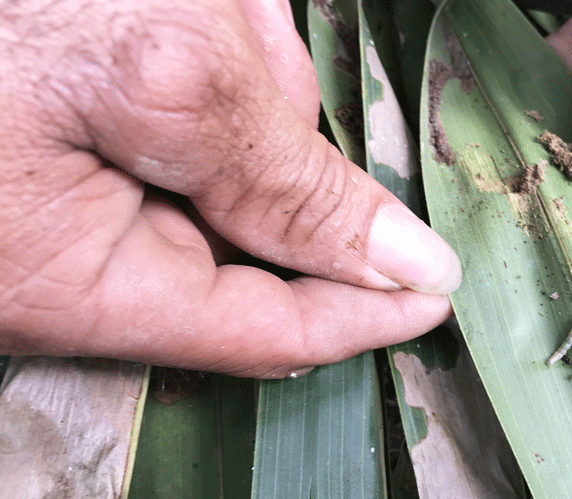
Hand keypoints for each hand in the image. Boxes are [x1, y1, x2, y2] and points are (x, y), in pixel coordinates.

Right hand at [0, 0, 460, 377]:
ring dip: (229, 61)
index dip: (364, 311)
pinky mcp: (77, 132)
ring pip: (220, 150)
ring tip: (199, 2)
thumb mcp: (152, 75)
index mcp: (81, 280)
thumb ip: (282, 180)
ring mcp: (69, 193)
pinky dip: (206, 44)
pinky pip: (183, 109)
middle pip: (253, 222)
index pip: (268, 329)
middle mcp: (74, 256)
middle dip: (270, 121)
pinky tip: (195, 6)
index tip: (439, 292)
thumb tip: (404, 266)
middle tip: (226, 25)